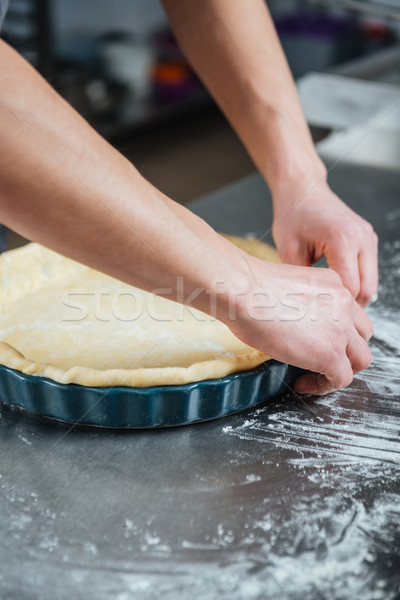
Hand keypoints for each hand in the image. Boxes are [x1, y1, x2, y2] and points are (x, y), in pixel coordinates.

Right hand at [226, 257, 372, 394]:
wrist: (243, 292)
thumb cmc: (249, 289)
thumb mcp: (287, 289)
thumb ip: (302, 306)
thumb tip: (294, 327)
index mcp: (333, 284)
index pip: (350, 313)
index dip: (338, 332)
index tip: (316, 341)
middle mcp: (344, 303)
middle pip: (362, 336)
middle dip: (346, 351)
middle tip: (322, 360)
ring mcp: (341, 329)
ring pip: (361, 358)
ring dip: (341, 369)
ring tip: (316, 376)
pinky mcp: (330, 353)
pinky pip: (342, 378)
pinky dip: (325, 386)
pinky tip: (303, 384)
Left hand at [272, 180, 378, 306]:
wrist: (303, 189)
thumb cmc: (293, 215)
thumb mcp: (289, 250)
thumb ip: (304, 279)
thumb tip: (311, 305)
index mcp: (343, 239)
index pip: (350, 288)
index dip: (335, 305)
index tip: (319, 313)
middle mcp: (362, 238)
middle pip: (367, 290)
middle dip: (348, 306)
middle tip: (326, 314)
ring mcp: (369, 238)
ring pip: (371, 283)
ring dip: (354, 295)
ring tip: (330, 301)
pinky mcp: (368, 240)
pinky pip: (369, 272)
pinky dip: (356, 283)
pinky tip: (335, 286)